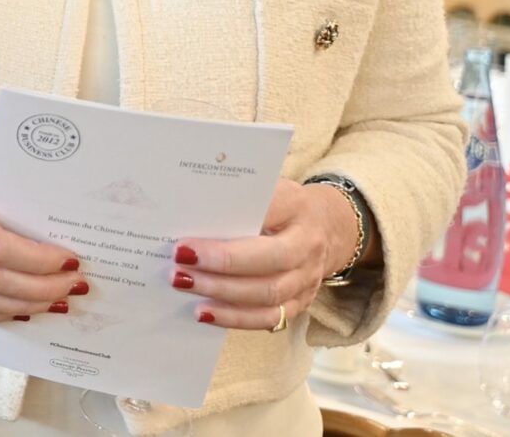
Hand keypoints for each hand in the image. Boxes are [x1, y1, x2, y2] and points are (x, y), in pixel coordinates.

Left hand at [173, 179, 360, 330]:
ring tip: (185, 284)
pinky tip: (205, 313)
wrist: (329, 227)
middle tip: (180, 261)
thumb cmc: (281, 206)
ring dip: (222, 292)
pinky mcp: (302, 301)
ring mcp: (308, 277)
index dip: (232, 226)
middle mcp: (308, 244)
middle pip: (269, 259)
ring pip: (268, 293)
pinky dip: (235, 318)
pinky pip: (270, 317)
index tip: (190, 237)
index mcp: (296, 206)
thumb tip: (188, 213)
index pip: (266, 215)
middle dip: (222, 263)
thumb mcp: (266, 191)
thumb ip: (236, 200)